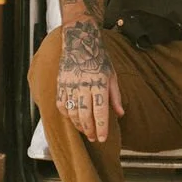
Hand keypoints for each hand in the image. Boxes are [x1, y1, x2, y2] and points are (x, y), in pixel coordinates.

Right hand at [56, 19, 123, 142]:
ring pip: (72, 112)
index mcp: (99, 83)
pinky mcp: (60, 84)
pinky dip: (67, 115)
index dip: (101, 127)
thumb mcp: (112, 75)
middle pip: (85, 115)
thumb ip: (116, 96)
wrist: (79, 42)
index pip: (100, 111)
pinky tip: (73, 119)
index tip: (103, 138)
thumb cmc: (99, 59)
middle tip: (95, 138)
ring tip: (86, 131)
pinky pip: (61, 105)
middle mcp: (84, 86)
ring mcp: (70, 85)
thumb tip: (121, 114)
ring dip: (79, 125)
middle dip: (90, 130)